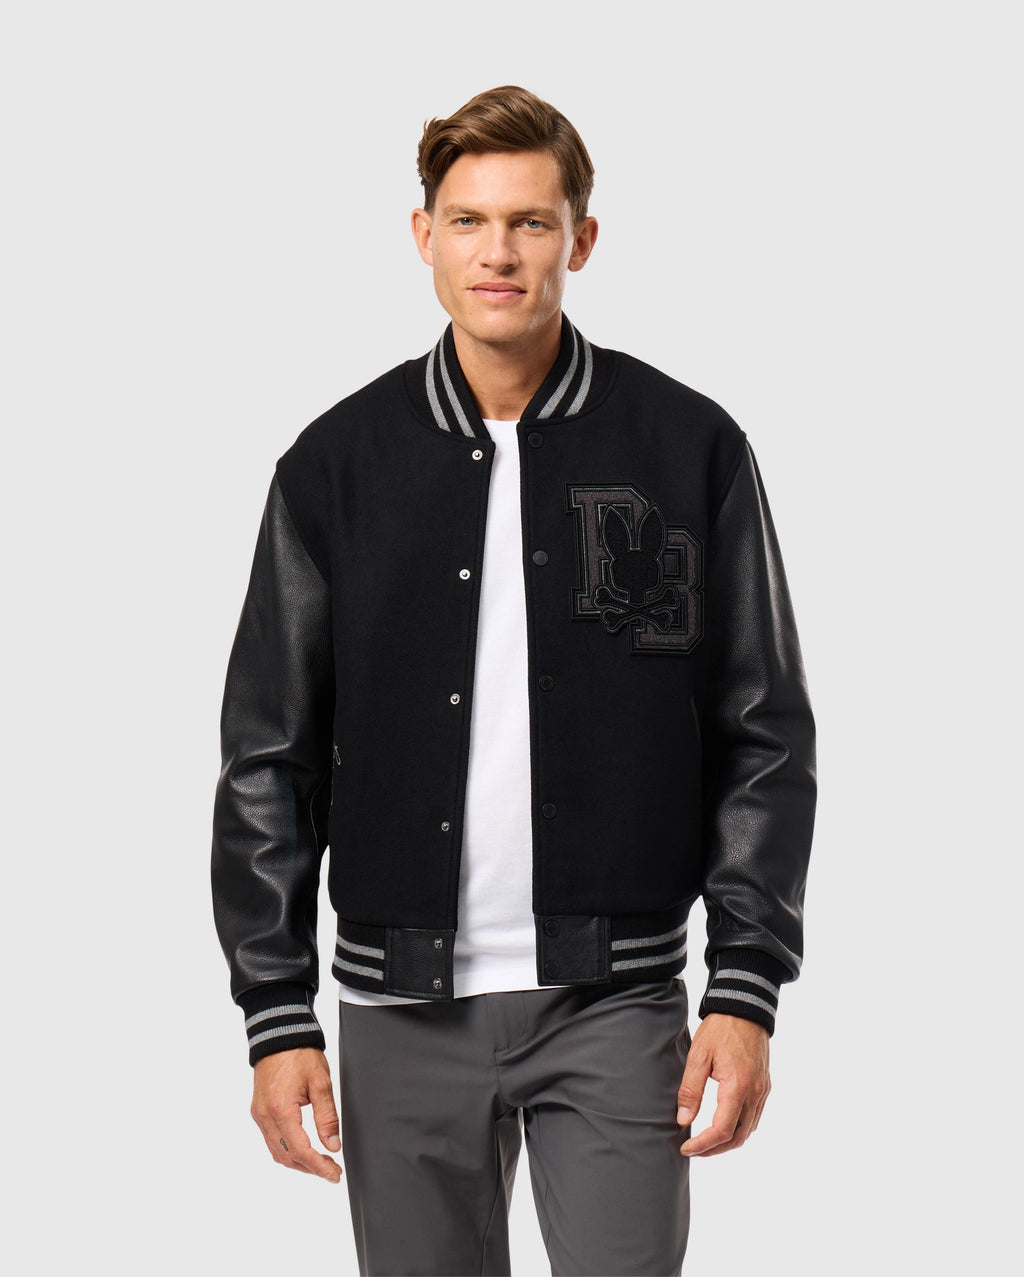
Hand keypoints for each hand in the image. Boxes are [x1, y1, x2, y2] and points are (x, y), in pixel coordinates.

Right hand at [251, 1047, 342, 1181]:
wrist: (280, 1034)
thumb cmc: (300, 1054)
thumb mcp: (321, 1083)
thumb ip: (327, 1117)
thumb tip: (333, 1146)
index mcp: (281, 1109)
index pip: (300, 1150)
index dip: (319, 1167)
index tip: (334, 1174)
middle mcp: (265, 1116)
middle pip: (286, 1157)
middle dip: (310, 1168)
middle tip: (332, 1171)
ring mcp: (259, 1114)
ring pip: (277, 1152)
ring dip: (298, 1162)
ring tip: (320, 1163)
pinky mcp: (258, 1111)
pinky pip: (271, 1140)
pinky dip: (287, 1150)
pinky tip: (303, 1149)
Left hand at [675, 1013, 769, 1156]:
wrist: (745, 1009)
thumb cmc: (720, 1030)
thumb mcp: (698, 1056)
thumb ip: (691, 1090)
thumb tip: (683, 1120)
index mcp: (737, 1086)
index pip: (722, 1130)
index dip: (703, 1145)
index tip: (686, 1147)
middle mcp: (755, 1093)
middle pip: (738, 1137)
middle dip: (715, 1149)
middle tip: (693, 1150)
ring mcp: (762, 1091)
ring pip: (748, 1131)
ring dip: (727, 1142)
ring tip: (705, 1142)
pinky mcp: (764, 1087)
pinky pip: (754, 1118)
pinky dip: (739, 1129)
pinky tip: (723, 1126)